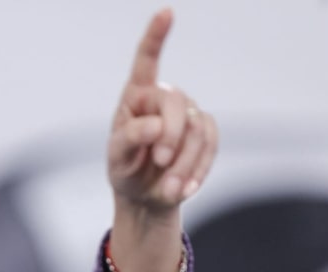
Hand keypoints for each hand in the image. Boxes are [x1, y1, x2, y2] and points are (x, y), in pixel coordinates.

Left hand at [108, 9, 217, 212]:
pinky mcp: (206, 131)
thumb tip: (154, 127)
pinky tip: (183, 189)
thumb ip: (128, 140)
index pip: (146, 62)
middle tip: (157, 162)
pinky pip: (211, 144)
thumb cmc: (126, 171)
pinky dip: (198, 169)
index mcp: (136, 97)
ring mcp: (188, 113)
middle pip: (176, 103)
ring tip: (167, 188)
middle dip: (170, 136)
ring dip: (183, 163)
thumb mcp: (117, 159)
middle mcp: (164, 99)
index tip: (166, 12)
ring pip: (197, 129)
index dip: (156, 37)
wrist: (146, 197)